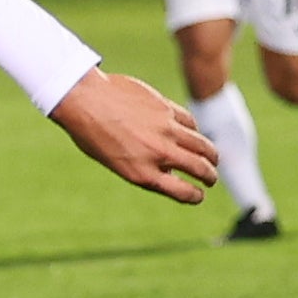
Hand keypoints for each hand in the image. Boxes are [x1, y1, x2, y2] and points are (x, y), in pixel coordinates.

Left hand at [48, 68, 218, 205]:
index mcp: (143, 173)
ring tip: (212, 158)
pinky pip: (190, 123)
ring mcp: (166, 129)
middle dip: (210, 176)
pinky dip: (194, 131)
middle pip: (199, 168)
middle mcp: (158, 153)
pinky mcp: (167, 109)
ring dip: (211, 155)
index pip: (182, 191)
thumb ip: (145, 168)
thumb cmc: (92, 135)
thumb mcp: (116, 162)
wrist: (85, 101)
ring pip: (202, 144)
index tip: (199, 195)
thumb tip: (170, 170)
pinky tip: (192, 133)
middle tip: (211, 178)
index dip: (195, 196)